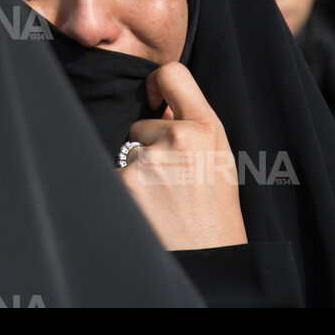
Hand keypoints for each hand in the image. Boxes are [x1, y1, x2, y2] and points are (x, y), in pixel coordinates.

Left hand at [117, 62, 247, 250]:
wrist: (208, 260)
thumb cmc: (214, 213)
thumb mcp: (218, 161)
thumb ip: (192, 126)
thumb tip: (159, 101)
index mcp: (206, 128)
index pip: (173, 74)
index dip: (156, 83)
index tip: (153, 99)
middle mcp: (178, 137)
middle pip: (142, 122)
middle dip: (148, 145)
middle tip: (172, 182)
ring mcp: (149, 161)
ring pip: (128, 152)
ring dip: (137, 172)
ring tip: (162, 200)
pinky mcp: (125, 183)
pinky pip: (116, 175)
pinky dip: (126, 191)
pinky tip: (148, 210)